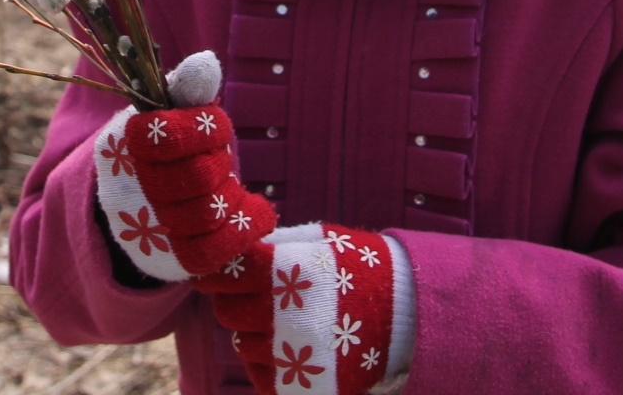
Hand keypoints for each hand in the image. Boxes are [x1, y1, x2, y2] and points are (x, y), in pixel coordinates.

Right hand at [93, 51, 276, 280]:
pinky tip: (253, 210)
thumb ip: (187, 89)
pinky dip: (241, 229)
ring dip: (227, 198)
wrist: (138, 202)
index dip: (204, 129)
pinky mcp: (174, 258)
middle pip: (196, 177)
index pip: (174, 133)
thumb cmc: (166, 146)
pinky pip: (212, 252)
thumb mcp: (171, 111)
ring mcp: (153, 226)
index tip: (210, 127)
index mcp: (132, 141)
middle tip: (217, 159)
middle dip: (218, 166)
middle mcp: (136, 186)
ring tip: (228, 188)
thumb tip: (205, 64)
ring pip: (204, 216)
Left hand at [195, 222, 397, 394]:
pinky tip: (282, 348)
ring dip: (249, 333)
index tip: (216, 272)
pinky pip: (262, 379)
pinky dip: (265, 364)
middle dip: (231, 302)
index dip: (215, 273)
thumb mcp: (320, 242)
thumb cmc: (359, 270)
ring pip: (242, 346)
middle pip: (227, 313)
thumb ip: (276, 244)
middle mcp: (286, 314)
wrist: (406, 313)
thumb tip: (236, 247)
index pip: (227, 275)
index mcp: (287, 272)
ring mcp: (296, 354)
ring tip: (272, 321)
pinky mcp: (307, 385)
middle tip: (245, 295)